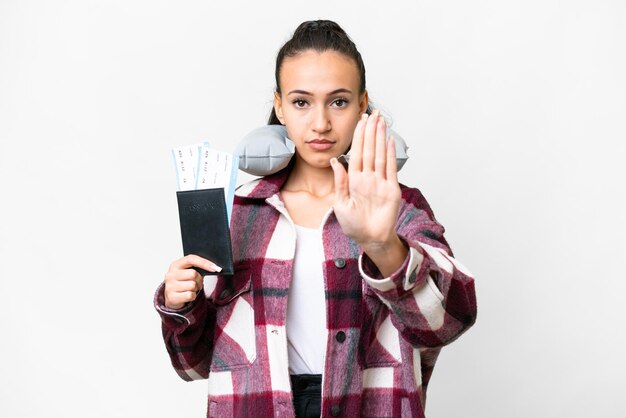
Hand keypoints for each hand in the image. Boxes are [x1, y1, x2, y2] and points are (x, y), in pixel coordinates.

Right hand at [164, 255, 220, 309]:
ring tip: (190, 289)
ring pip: (192, 285)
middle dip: (199, 280)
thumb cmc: (183, 282)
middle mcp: (170, 274)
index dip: (204, 263)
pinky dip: (192, 296)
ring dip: (195, 289)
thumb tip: (214, 267)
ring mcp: (170, 286)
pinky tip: (187, 296)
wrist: (172, 297)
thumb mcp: (187, 272)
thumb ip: (197, 268)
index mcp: (175, 265)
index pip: (191, 259)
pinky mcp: (172, 297)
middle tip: (196, 283)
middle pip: (193, 274)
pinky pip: (190, 295)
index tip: (216, 268)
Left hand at [330, 109, 401, 252]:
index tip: (360, 121)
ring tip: (380, 121)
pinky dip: (391, 154)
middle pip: (369, 149)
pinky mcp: (392, 189)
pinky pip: (391, 168)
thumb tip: (335, 161)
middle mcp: (368, 178)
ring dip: (380, 138)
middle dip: (370, 131)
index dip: (358, 137)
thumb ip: (340, 182)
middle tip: (372, 112)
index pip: (356, 153)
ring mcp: (380, 182)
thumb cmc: (354, 225)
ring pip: (380, 155)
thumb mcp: (340, 204)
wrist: (370, 239)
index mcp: (354, 180)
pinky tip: (389, 140)